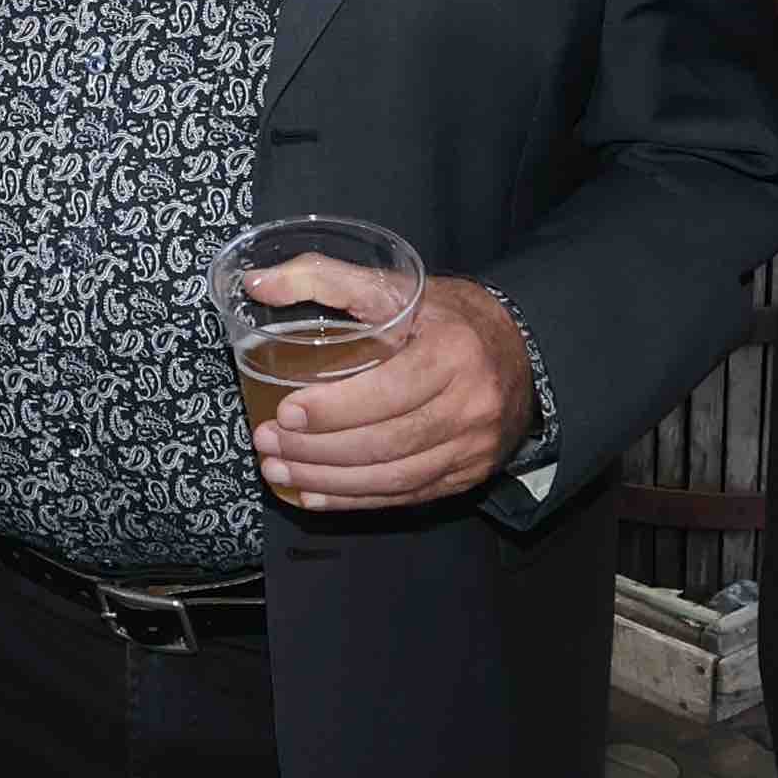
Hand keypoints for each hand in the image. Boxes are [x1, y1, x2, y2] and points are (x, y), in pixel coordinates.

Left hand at [259, 272, 538, 518]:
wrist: (521, 350)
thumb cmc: (448, 316)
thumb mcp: (395, 286)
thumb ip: (324, 278)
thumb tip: (256, 283)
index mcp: (454, 352)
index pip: (389, 391)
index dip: (334, 409)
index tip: (285, 413)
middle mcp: (471, 405)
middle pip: (386, 442)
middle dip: (317, 451)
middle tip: (267, 445)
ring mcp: (473, 447)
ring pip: (394, 477)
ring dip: (329, 482)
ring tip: (278, 472)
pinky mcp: (468, 475)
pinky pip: (406, 495)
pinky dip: (355, 500)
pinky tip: (314, 495)